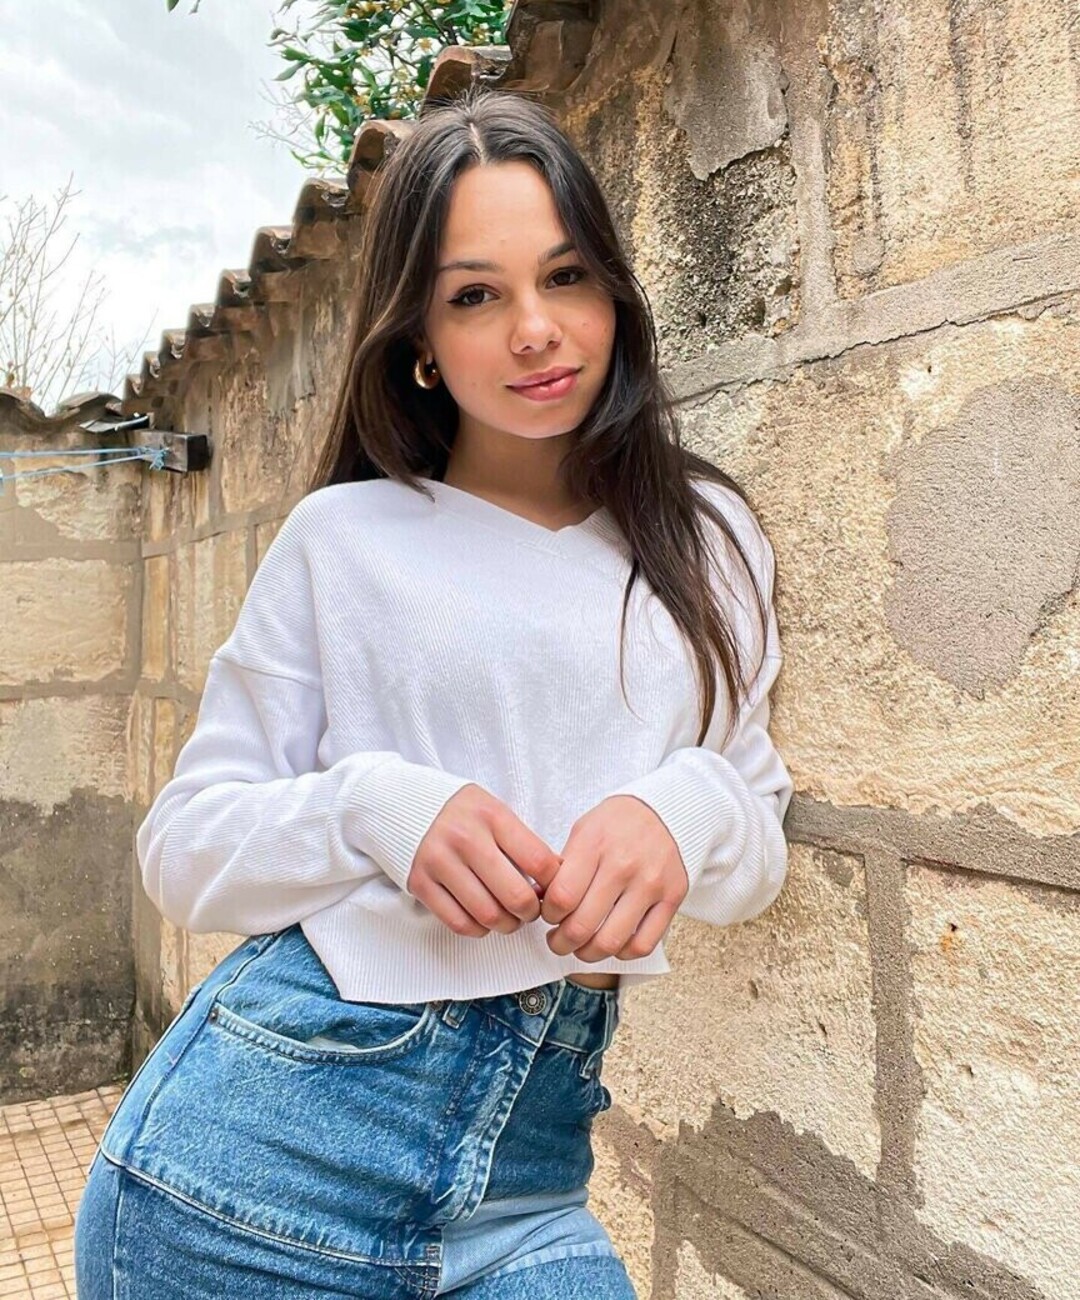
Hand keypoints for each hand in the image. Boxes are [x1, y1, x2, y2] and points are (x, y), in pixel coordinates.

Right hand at [407, 784, 561, 937]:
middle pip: (516, 895)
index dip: (555, 885)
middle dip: (532, 912)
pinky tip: (483, 919)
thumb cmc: (463, 813)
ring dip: (507, 925)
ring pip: (488, 915)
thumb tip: (557, 880)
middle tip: (531, 910)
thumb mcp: (496, 811)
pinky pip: (459, 923)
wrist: (403, 804)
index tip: (553, 890)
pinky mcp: (420, 883)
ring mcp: (439, 862)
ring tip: (510, 917)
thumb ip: (523, 842)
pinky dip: (478, 929)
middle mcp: (465, 838)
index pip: (539, 861)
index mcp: (492, 815)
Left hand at [541, 796, 688, 961]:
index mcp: (595, 843)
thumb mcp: (583, 830)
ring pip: (611, 941)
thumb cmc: (616, 824)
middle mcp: (623, 864)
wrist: (664, 811)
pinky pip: (643, 944)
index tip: (548, 915)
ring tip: (580, 948)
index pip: (562, 897)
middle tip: (557, 941)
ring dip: (587, 954)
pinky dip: (622, 953)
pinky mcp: (672, 898)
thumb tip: (541, 902)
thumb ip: (562, 866)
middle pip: (582, 925)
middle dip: (560, 942)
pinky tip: (612, 944)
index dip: (548, 915)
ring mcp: (650, 883)